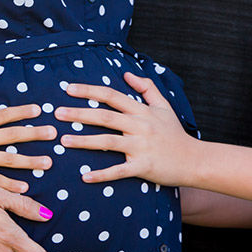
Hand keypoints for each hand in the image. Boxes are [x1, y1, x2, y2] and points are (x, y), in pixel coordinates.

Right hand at [0, 91, 54, 192]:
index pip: (3, 116)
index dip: (21, 112)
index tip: (39, 109)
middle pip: (12, 135)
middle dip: (35, 133)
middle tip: (54, 132)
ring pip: (9, 158)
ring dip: (30, 160)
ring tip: (49, 162)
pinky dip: (10, 183)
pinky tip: (26, 186)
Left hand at [56, 72, 192, 186]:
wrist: (194, 160)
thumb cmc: (175, 133)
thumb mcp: (163, 106)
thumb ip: (146, 88)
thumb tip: (127, 74)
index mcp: (141, 111)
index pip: (111, 96)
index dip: (89, 91)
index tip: (68, 88)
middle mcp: (140, 126)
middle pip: (105, 117)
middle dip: (79, 114)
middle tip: (57, 113)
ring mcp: (141, 147)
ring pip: (108, 142)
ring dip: (84, 142)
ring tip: (64, 141)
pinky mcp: (143, 166)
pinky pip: (119, 170)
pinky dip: (102, 174)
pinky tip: (85, 177)